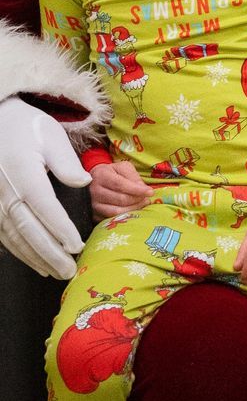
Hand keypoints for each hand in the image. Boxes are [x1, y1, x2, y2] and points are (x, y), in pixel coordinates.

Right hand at [0, 98, 91, 278]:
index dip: (60, 229)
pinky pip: (4, 235)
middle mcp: (6, 192)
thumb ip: (67, 162)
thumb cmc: (28, 128)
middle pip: (28, 229)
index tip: (77, 246)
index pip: (44, 207)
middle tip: (69, 272)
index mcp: (23, 174)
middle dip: (49, 254)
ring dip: (35, 257)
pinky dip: (20, 251)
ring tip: (56, 272)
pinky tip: (35, 262)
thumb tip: (85, 182)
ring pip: (14, 237)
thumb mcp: (51, 136)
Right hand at [90, 158, 151, 216]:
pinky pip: (112, 219)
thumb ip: (133, 176)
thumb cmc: (112, 173)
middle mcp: (96, 191)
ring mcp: (94, 204)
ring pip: (116, 212)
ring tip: (142, 204)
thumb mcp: (122, 168)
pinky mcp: (95, 215)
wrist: (94, 181)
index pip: (120, 184)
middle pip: (120, 199)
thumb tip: (143, 188)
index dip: (137, 190)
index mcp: (102, 175)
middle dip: (137, 200)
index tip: (150, 192)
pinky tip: (132, 211)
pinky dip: (125, 216)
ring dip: (133, 209)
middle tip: (147, 199)